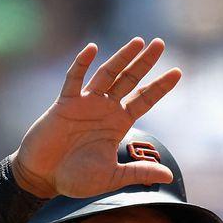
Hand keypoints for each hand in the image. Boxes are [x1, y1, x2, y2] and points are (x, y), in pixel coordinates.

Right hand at [12, 39, 181, 198]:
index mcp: (118, 124)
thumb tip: (170, 176)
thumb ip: (139, 172)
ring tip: (138, 42)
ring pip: (107, 73)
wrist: (44, 178)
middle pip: (129, 79)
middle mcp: (105, 109)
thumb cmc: (76, 179)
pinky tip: (92, 49)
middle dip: (144, 62)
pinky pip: (74, 79)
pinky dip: (82, 63)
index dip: (160, 87)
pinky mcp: (65, 103)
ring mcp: (85, 103)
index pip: (144, 100)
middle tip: (160, 43)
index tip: (178, 72)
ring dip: (121, 57)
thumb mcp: (113, 177)